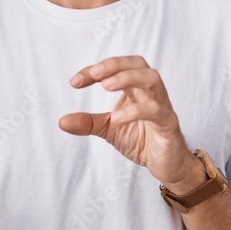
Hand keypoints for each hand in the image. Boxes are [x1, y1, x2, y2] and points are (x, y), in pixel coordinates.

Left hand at [59, 55, 204, 192]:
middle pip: (139, 64)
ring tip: (106, 86)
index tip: (74, 82)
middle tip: (94, 74)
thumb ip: (88, 123)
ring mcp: (162, 106)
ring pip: (152, 79)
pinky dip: (136, 111)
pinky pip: (156, 110)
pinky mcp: (169, 124)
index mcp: (136, 89)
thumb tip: (61, 121)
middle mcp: (150, 92)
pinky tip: (117, 119)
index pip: (118, 68)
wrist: (167, 165)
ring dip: (128, 78)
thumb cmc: (142, 140)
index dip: (95, 70)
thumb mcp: (109, 130)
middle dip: (115, 65)